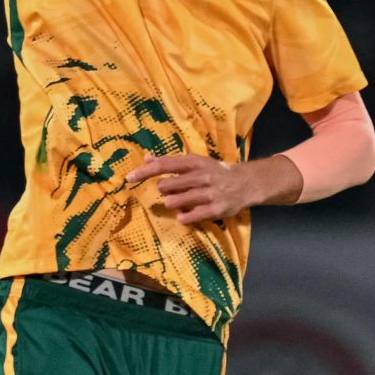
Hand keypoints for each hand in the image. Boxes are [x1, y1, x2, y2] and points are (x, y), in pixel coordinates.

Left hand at [124, 152, 297, 224]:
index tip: (129, 178)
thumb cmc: (214, 172)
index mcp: (193, 162)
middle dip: (164, 191)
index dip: (144, 172)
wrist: (246, 183)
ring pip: (176, 201)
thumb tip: (146, 157)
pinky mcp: (216, 209)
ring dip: (172, 204)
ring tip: (178, 203)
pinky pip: (190, 216)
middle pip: (167, 185)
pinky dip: (183, 217)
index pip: (164, 165)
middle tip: (172, 191)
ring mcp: (209, 193)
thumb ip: (171, 162)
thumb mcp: (195, 162)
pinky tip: (185, 215)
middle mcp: (200, 176)